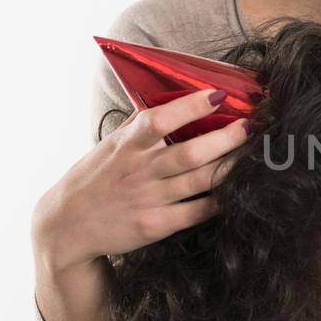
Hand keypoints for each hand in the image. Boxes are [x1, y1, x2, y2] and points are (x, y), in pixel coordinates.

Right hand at [33, 87, 250, 273]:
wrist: (66, 226)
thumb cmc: (94, 178)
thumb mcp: (110, 145)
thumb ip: (139, 125)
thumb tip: (172, 95)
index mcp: (126, 145)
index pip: (159, 120)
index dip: (190, 106)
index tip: (219, 94)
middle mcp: (139, 171)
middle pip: (191, 153)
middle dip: (226, 138)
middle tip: (251, 126)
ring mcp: (148, 200)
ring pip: (200, 181)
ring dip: (231, 166)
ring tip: (254, 153)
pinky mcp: (155, 226)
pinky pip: (197, 212)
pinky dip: (220, 200)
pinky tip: (239, 189)